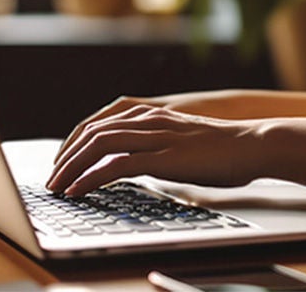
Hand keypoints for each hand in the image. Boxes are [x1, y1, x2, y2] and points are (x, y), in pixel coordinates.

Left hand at [46, 104, 262, 195]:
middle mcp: (149, 120)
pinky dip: (90, 178)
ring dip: (71, 167)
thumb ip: (162, 145)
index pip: (101, 123)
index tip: (64, 162)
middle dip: (66, 157)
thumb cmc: (226, 148)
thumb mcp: (185, 141)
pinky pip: (114, 166)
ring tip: (57, 187)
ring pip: (97, 145)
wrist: (253, 144)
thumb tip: (144, 162)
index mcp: (154, 114)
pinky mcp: (162, 157)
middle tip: (52, 180)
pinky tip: (78, 191)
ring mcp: (155, 137)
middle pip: (92, 132)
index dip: (76, 141)